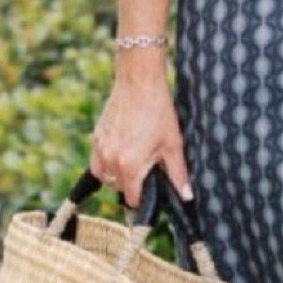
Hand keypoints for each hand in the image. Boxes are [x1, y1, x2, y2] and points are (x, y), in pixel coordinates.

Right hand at [89, 66, 193, 208]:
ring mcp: (101, 149)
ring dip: (116, 177)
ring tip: (133, 163)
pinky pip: (97, 161)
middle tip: (147, 169)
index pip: (132, 198)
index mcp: (130, 166)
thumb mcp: (172, 145)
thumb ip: (178, 174)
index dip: (143, 199)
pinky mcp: (96, 137)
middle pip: (118, 188)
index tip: (150, 193)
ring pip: (105, 177)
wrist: (139, 83)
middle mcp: (111, 160)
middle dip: (131, 185)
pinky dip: (106, 163)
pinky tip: (121, 152)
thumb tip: (187, 196)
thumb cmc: (158, 112)